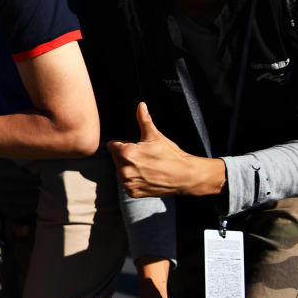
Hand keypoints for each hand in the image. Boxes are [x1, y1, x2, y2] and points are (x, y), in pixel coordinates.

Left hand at [107, 102, 223, 197]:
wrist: (185, 176)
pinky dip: (134, 180)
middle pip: (117, 159)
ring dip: (129, 168)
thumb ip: (144, 119)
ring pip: (121, 171)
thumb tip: (141, 105)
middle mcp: (124, 170)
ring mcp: (128, 183)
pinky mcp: (133, 193)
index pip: (113, 146)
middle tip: (145, 157)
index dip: (124, 144)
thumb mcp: (155, 136)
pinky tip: (146, 176)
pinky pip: (127, 184)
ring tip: (147, 167)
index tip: (136, 146)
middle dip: (127, 156)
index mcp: (127, 154)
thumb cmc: (170, 154)